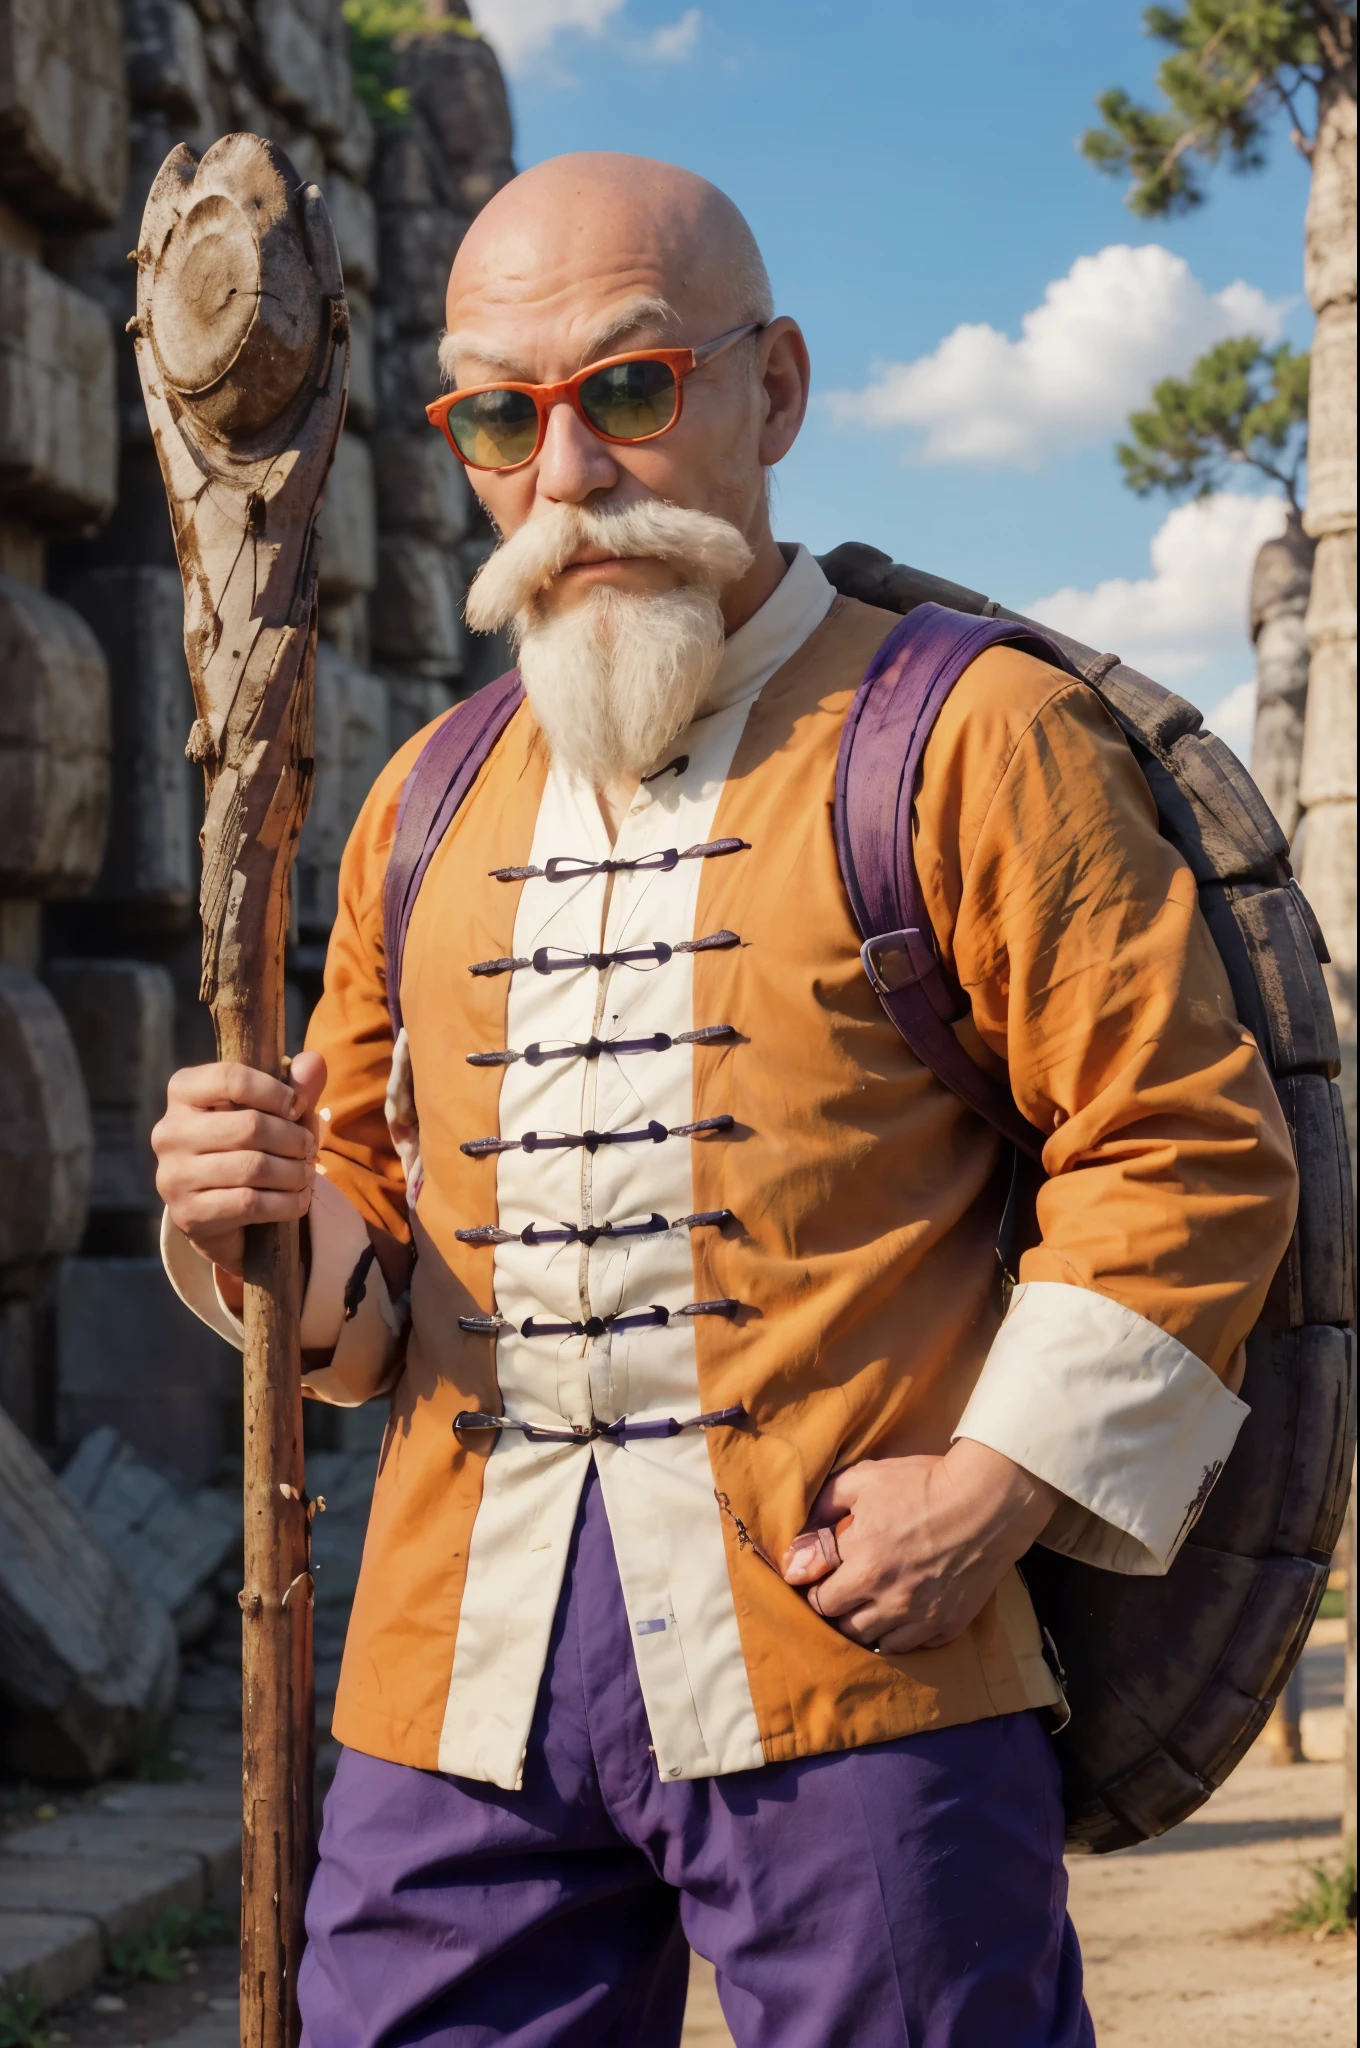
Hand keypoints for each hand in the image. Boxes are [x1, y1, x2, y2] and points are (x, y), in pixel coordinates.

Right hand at [152, 1051, 327, 1280]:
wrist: (220, 1212)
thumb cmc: (247, 1147)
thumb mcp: (273, 1112)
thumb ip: (295, 1087)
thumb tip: (314, 1061)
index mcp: (183, 1092)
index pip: (231, 1078)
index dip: (275, 1092)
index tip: (297, 1107)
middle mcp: (169, 1131)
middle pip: (250, 1126)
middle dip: (293, 1138)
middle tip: (309, 1147)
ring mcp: (174, 1175)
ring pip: (253, 1167)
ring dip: (294, 1173)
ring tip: (306, 1173)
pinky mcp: (188, 1214)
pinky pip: (250, 1204)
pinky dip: (286, 1202)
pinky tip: (298, 1199)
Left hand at [780, 1440, 1057, 1655]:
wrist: (988, 1502)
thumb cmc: (924, 1484)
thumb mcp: (865, 1479)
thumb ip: (825, 1506)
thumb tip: (799, 1537)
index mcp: (862, 1564)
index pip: (818, 1598)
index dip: (815, 1588)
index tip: (821, 1579)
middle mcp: (887, 1598)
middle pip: (842, 1626)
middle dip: (838, 1609)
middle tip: (844, 1592)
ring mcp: (919, 1617)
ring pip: (874, 1642)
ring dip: (866, 1626)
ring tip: (870, 1605)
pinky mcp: (946, 1626)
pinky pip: (912, 1646)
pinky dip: (902, 1634)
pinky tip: (903, 1613)